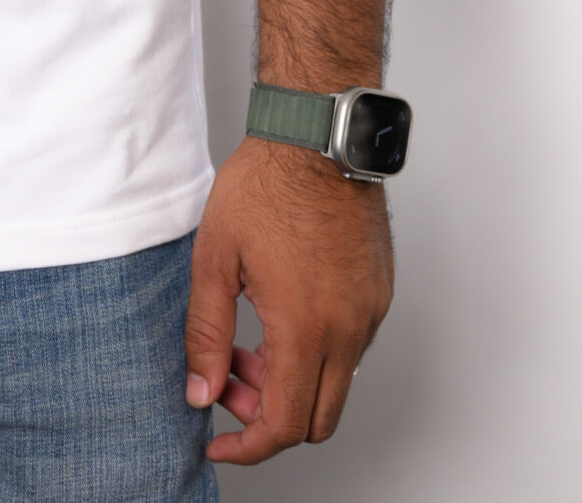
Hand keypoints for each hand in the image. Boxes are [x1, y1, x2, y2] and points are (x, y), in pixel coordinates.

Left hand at [184, 134, 393, 464]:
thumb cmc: (266, 185)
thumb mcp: (214, 259)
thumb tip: (201, 392)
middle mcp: (348, 329)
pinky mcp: (380, 294)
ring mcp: (370, 312)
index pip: (284, 424)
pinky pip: (351, 349)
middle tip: (229, 380)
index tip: (218, 442)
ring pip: (336, 385)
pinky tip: (281, 315)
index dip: (247, 446)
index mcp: (304, 327)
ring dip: (292, 382)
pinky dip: (315, 352)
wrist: (316, 136)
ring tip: (251, 341)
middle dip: (267, 416)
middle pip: (316, 420)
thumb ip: (206, 334)